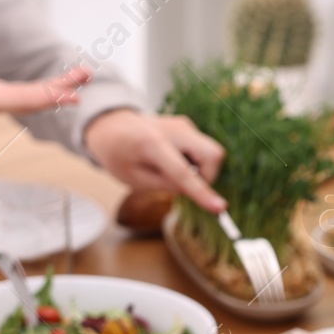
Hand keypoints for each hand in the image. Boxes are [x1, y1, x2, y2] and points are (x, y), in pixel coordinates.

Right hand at [0, 47, 88, 126]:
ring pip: (31, 97)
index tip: (70, 93)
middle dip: (60, 89)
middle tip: (86, 75)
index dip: (46, 96)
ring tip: (82, 75)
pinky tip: (58, 81)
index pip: (19, 99)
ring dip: (57, 87)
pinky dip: (43, 86)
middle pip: (32, 100)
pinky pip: (23, 93)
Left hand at [84, 110, 226, 212]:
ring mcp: (183, 125)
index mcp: (152, 144)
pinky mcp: (187, 127)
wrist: (113, 126)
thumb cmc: (119, 155)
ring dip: (198, 169)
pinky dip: (193, 162)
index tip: (220, 208)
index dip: (202, 192)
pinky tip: (171, 159)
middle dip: (208, 176)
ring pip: (211, 153)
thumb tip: (194, 187)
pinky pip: (202, 150)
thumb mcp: (134, 179)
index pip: (183, 172)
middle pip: (213, 154)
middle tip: (184, 185)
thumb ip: (165, 185)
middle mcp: (173, 130)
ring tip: (170, 169)